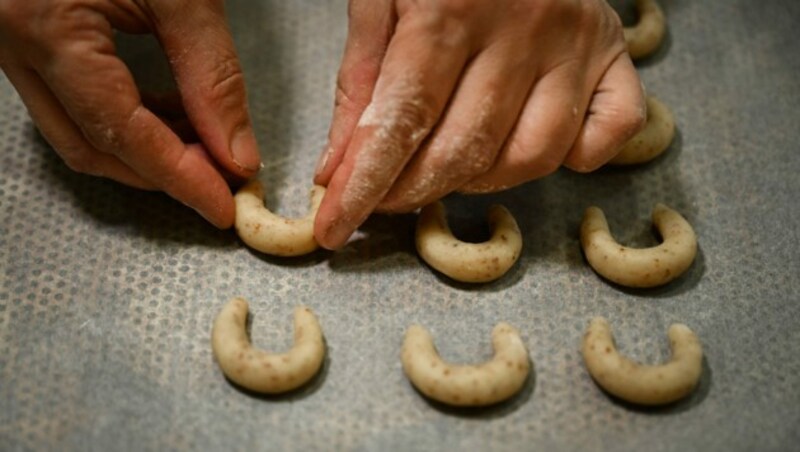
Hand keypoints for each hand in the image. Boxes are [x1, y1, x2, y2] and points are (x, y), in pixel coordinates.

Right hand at [0, 0, 260, 227]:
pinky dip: (126, 119)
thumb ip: (212, 74)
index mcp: (46, 27)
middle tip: (222, 181)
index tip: (224, 208)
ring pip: (77, 131)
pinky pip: (71, 102)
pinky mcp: (25, 39)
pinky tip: (172, 112)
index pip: (121, 132)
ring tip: (206, 146)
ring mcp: (10, 46)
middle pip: (91, 146)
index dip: (179, 179)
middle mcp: (13, 45)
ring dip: (146, 151)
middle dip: (162, 173)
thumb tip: (237, 154)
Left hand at [313, 0, 644, 248]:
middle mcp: (524, 28)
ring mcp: (576, 44)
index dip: (364, 184)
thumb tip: (337, 171)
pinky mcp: (615, 54)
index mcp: (453, 6)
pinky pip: (610, 133)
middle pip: (465, 149)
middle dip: (411, 191)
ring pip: (532, 156)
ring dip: (479, 182)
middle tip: (381, 197)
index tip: (334, 228)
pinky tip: (529, 144)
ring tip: (444, 166)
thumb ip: (358, 81)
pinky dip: (575, 158)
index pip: (404, 120)